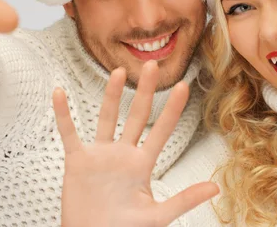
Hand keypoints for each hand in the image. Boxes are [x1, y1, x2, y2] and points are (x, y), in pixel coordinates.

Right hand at [53, 61, 218, 226]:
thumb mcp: (157, 216)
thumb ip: (184, 199)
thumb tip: (216, 188)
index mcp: (143, 164)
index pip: (162, 130)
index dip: (172, 108)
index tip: (184, 85)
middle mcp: (123, 154)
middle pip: (137, 115)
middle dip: (146, 91)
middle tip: (152, 65)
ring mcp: (100, 155)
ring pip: (107, 118)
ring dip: (112, 95)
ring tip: (119, 71)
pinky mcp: (77, 162)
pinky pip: (69, 134)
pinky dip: (63, 114)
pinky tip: (59, 93)